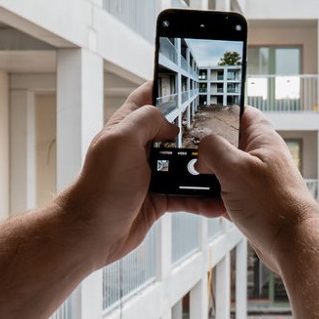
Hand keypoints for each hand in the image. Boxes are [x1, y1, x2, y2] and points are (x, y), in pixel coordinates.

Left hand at [56, 82, 225, 268]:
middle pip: (176, 128)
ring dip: (205, 163)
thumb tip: (174, 122)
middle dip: (199, 126)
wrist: (92, 234)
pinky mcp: (160, 196)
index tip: (198, 84)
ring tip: (227, 161)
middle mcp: (141, 147)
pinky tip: (217, 199)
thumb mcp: (121, 141)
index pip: (150, 96)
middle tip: (224, 124)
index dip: (171, 87)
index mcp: (128, 126)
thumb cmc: (101, 188)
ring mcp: (151, 172)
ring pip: (186, 161)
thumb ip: (147, 120)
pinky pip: (188, 192)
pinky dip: (202, 196)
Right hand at [195, 106, 317, 274]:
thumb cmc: (275, 204)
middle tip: (183, 153)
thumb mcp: (236, 168)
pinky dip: (209, 198)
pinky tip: (197, 202)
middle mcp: (259, 156)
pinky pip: (222, 193)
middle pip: (225, 143)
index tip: (194, 115)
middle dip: (204, 149)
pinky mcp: (248, 201)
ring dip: (204, 176)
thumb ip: (213, 150)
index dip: (218, 111)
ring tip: (186, 180)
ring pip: (221, 170)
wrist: (291, 243)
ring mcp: (253, 179)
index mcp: (262, 139)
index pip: (239, 112)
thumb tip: (200, 148)